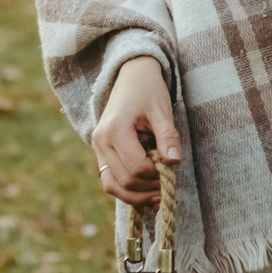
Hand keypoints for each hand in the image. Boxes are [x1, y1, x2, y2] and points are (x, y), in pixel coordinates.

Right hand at [93, 56, 179, 207]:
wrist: (131, 76)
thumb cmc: (148, 90)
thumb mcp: (162, 110)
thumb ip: (168, 136)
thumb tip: (174, 162)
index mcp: (115, 129)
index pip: (136, 167)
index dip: (156, 174)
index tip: (171, 169)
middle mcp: (101, 141)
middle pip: (124, 181)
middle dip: (147, 188)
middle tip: (167, 186)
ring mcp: (97, 148)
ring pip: (112, 186)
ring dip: (135, 196)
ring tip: (157, 196)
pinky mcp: (100, 152)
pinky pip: (110, 180)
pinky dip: (126, 190)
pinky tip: (145, 191)